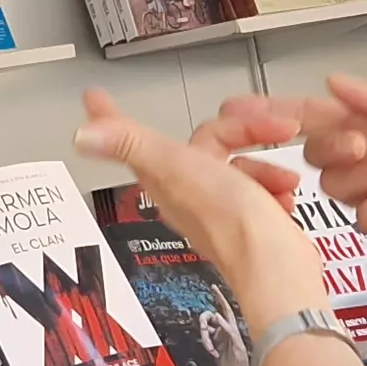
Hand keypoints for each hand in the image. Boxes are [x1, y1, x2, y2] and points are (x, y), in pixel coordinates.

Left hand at [74, 91, 323, 325]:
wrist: (274, 265)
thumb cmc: (230, 220)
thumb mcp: (176, 167)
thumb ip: (132, 145)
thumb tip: (82, 135)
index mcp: (166, 178)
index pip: (135, 140)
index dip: (116, 120)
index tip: (97, 100)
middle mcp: (188, 193)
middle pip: (208, 144)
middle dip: (243, 133)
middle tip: (274, 127)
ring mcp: (219, 208)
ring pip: (239, 166)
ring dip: (265, 166)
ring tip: (281, 179)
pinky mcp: (248, 222)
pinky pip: (261, 190)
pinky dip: (276, 189)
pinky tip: (284, 195)